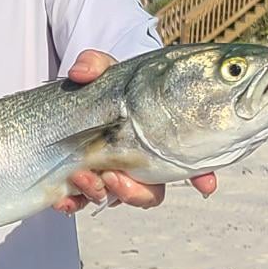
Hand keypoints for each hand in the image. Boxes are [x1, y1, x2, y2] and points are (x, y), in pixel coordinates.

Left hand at [56, 51, 217, 211]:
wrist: (80, 99)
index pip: (191, 165)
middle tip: (113, 176)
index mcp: (158, 143)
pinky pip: (81, 202)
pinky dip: (73, 204)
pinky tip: (62, 201)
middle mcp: (140, 167)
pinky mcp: (86, 183)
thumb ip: (95, 64)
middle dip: (133, 192)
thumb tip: (81, 73)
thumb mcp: (105, 69)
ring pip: (115, 199)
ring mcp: (113, 177)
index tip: (204, 182)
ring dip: (99, 193)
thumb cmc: (106, 86)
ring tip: (81, 177)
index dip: (201, 176)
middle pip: (149, 193)